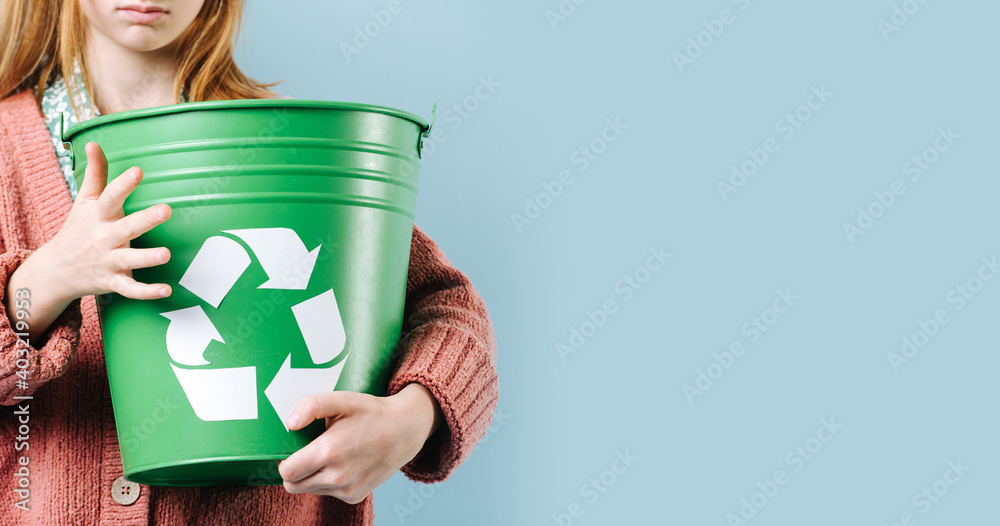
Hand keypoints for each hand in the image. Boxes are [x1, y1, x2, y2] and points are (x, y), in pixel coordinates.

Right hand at [50, 142, 172, 299]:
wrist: (57, 270)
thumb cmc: (78, 229)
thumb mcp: (84, 200)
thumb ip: (95, 174)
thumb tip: (94, 143)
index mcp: (98, 216)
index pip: (109, 197)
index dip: (123, 184)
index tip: (137, 171)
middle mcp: (103, 238)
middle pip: (125, 227)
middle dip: (144, 220)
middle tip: (166, 209)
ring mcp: (107, 261)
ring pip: (128, 260)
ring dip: (146, 258)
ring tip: (165, 254)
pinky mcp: (112, 281)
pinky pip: (130, 288)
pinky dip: (147, 291)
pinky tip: (166, 290)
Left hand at [278, 383, 443, 503]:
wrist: (406, 430)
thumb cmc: (373, 413)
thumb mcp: (343, 400)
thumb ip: (313, 406)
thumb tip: (290, 422)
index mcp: (329, 452)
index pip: (287, 472)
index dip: (283, 461)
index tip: (291, 450)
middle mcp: (337, 477)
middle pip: (293, 486)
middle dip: (294, 471)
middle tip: (306, 452)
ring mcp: (347, 490)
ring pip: (310, 490)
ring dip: (312, 476)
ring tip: (330, 455)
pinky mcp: (355, 496)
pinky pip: (328, 493)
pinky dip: (329, 481)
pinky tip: (343, 463)